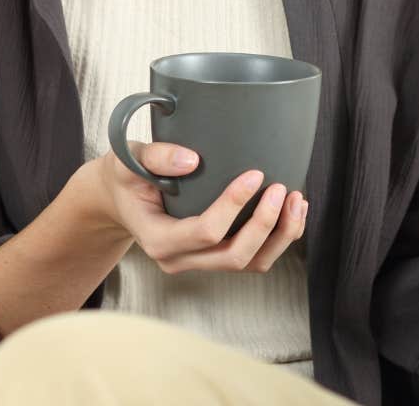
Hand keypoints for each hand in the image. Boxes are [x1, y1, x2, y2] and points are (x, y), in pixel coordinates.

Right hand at [84, 142, 306, 273]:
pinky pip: (255, 257)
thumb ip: (156, 156)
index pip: (204, 232)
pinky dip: (279, 237)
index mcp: (157, 239)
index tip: (255, 174)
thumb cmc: (127, 177)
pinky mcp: (216, 256)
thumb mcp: (129, 159)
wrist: (121, 199)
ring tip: (297, 199)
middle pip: (233, 256)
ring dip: (280, 236)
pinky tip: (292, 209)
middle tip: (282, 188)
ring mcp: (200, 262)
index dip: (234, 205)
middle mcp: (179, 259)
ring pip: (251, 263)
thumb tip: (191, 160)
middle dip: (265, 224)